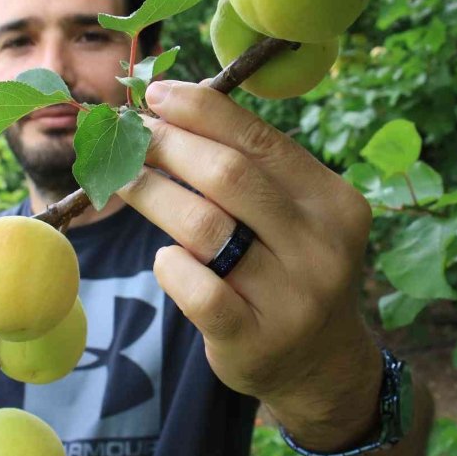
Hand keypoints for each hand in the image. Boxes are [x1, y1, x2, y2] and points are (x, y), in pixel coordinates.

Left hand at [117, 80, 381, 448]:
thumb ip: (252, 170)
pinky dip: (170, 264)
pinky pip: (197, 289)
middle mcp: (321, 246)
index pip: (261, 141)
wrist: (318, 362)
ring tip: (123, 178)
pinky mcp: (254, 338)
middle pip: (229, 176)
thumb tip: (174, 108)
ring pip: (204, 227)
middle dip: (169, 145)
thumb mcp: (293, 216)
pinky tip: (165, 257)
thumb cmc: (288, 269)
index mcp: (333, 201)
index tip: (156, 93)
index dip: (203, 111)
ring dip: (152, 194)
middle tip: (129, 135)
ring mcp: (292, 296)